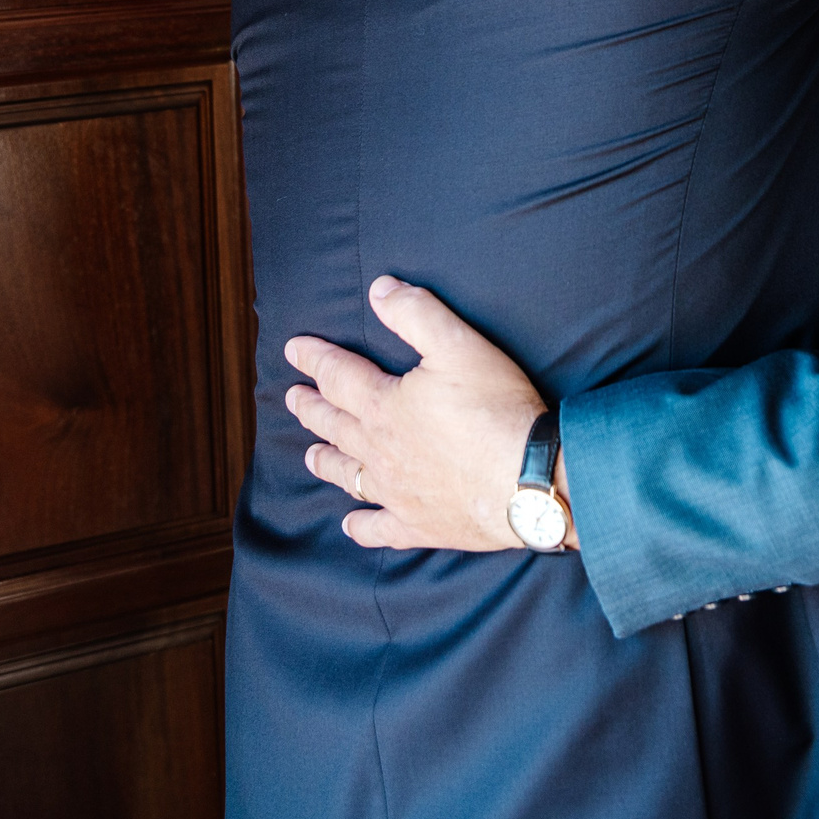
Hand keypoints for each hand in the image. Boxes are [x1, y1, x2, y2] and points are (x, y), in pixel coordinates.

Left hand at [284, 275, 572, 550]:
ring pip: (347, 476)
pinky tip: (352, 524)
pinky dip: (361, 526)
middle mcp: (380, 451)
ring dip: (326, 462)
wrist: (526, 480)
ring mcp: (395, 493)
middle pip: (335, 425)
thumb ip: (416, 313)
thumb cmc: (495, 410)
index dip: (314, 358)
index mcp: (384, 406)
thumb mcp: (459, 345)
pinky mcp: (418, 525)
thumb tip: (380, 289)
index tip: (294, 349)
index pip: (338, 375)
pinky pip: (378, 529)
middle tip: (292, 397)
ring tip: (309, 455)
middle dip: (311, 408)